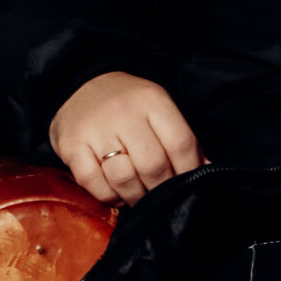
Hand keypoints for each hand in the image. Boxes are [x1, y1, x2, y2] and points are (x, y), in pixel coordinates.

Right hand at [49, 71, 204, 205]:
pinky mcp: (71, 145)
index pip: (181, 144)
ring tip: (139, 197)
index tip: (186, 185)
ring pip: (124, 178)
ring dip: (135, 196)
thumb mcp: (159, 110)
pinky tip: (115, 192)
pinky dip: (107, 195)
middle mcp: (124, 113)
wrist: (79, 83)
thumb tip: (209, 172)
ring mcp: (96, 129)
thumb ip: (183, 141)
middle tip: (160, 196)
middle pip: (154, 165)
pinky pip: (93, 183)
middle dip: (161, 189)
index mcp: (153, 101)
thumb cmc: (127, 104)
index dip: (189, 172)